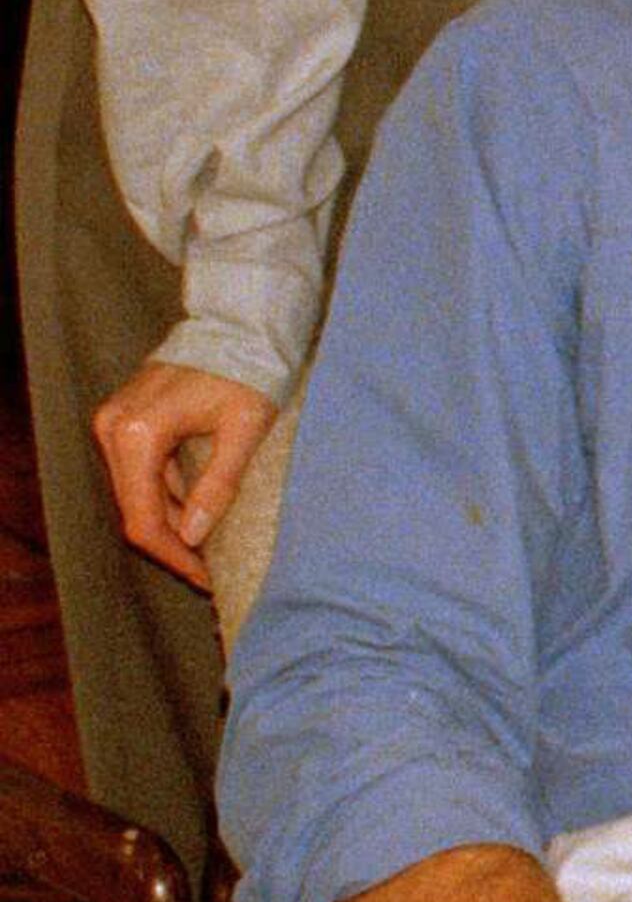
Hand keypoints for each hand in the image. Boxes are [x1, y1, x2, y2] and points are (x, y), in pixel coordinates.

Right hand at [93, 357, 277, 590]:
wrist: (237, 324)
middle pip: (134, 510)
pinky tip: (197, 516)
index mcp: (137, 433)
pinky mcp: (125, 420)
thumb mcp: (244, 431)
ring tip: (208, 553)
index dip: (173, 555)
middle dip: (172, 545)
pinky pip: (142, 473)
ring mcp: (115, 423)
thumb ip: (217, 486)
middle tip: (209, 573)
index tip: (205, 578)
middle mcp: (114, 428)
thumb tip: (194, 536)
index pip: (144, 517)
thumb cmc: (248, 372)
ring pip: (136, 494)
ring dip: (170, 524)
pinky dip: (167, 497)